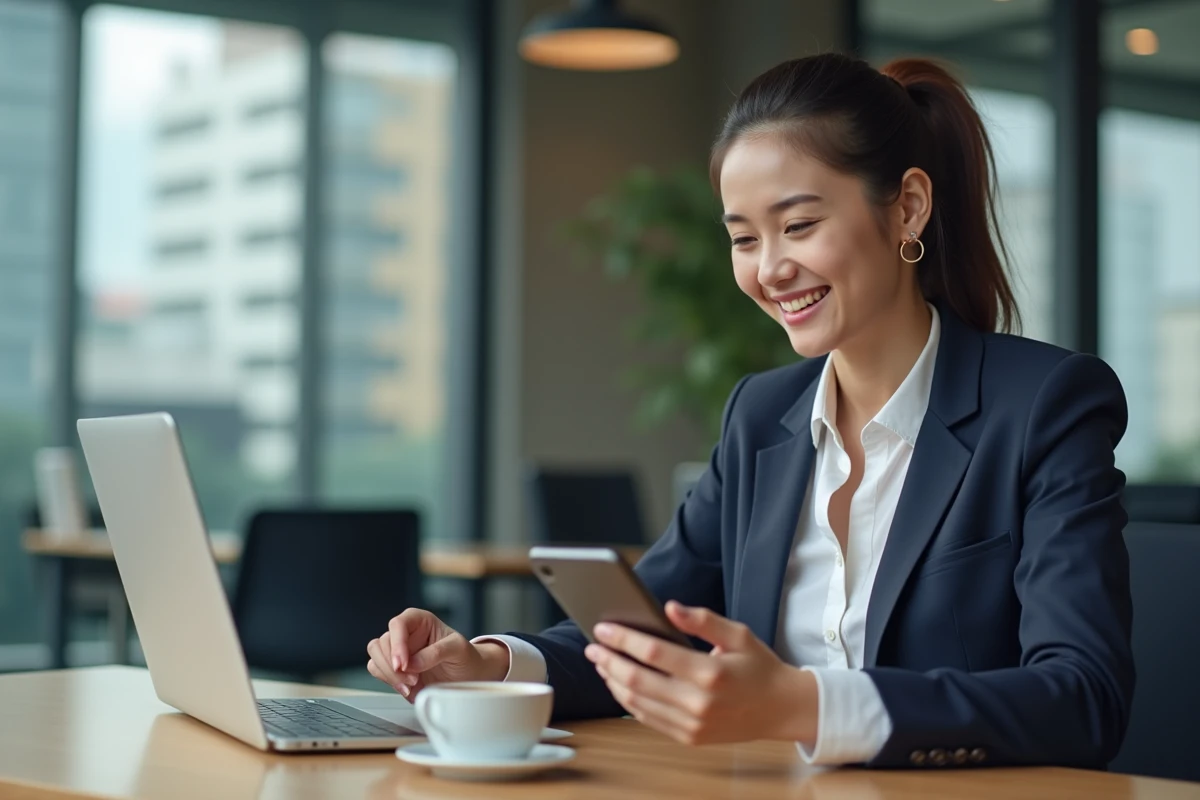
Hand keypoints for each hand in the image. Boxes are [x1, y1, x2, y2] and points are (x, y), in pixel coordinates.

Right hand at [366, 609, 508, 696]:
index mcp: (419, 620)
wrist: (468, 675)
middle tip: (413, 680)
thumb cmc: (466, 656)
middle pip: (382, 643)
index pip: (398, 625)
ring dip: (389, 675)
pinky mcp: (394, 667)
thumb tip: (412, 664)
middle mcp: (405, 633)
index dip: (397, 644)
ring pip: (375, 657)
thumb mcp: (458, 649)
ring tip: (412, 686)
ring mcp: (397, 650)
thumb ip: (436, 652)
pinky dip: (389, 682)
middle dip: (393, 666)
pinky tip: (409, 689)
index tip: (403, 664)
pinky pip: (378, 671)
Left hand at [584, 601, 817, 745]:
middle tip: (593, 646)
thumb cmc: (758, 667)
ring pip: (638, 703)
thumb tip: (669, 607)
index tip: (603, 628)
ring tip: (602, 664)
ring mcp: (692, 724)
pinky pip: (648, 719)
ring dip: (614, 682)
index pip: (654, 653)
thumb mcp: (738, 634)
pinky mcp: (689, 738)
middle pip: (638, 680)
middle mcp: (698, 703)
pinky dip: (628, 702)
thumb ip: (702, 620)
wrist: (780, 709)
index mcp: (710, 673)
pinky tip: (620, 685)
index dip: (624, 639)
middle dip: (610, 661)